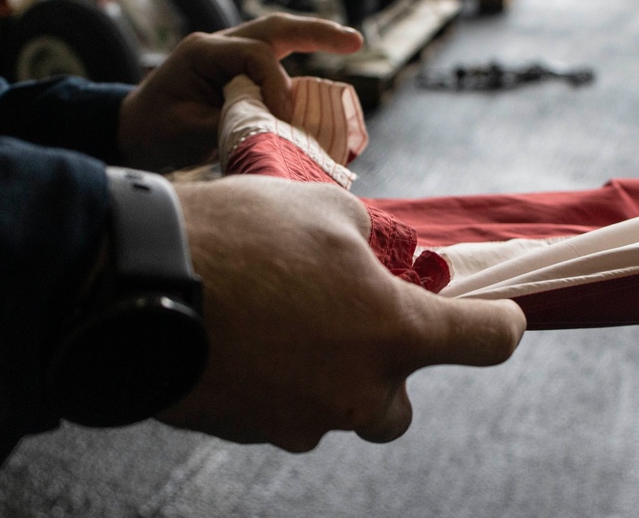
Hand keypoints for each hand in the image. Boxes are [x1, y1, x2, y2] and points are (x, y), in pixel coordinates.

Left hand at [118, 14, 362, 171]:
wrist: (130, 134)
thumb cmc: (153, 135)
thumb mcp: (188, 133)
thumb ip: (232, 123)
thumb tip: (277, 125)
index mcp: (202, 52)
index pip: (256, 55)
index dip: (278, 85)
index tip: (285, 119)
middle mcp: (217, 45)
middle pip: (274, 27)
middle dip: (316, 32)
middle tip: (354, 40)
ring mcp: (226, 55)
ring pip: (276, 37)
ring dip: (313, 39)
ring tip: (350, 42)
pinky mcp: (234, 71)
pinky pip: (272, 60)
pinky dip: (299, 64)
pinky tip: (322, 76)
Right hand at [158, 175, 526, 451]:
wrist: (136, 280)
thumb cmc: (242, 235)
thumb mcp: (324, 207)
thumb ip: (364, 238)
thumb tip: (363, 253)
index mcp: (394, 333)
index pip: (487, 341)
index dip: (501, 325)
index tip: (502, 319)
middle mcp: (355, 393)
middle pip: (398, 408)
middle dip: (388, 372)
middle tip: (358, 325)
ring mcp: (297, 421)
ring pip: (334, 412)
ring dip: (326, 376)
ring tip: (285, 321)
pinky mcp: (246, 430)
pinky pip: (280, 412)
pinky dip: (277, 382)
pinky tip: (247, 337)